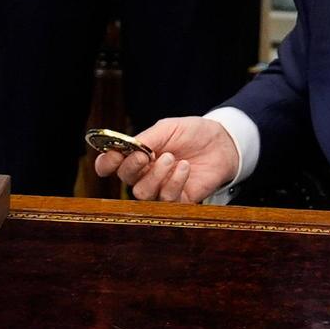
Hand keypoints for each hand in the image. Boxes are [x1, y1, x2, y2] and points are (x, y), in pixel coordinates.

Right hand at [98, 116, 242, 201]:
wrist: (223, 142)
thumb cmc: (193, 133)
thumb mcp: (169, 128)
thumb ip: (147, 138)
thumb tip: (128, 147)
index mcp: (137, 155)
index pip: (110, 165)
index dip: (106, 163)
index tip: (113, 156)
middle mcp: (145, 174)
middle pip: (125, 180)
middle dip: (132, 168)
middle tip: (145, 156)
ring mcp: (161, 188)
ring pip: (143, 193)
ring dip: (155, 176)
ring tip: (170, 158)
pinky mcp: (179, 200)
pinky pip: (167, 199)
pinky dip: (174, 182)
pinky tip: (185, 167)